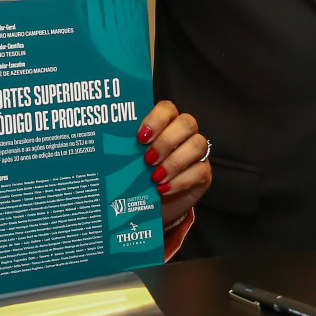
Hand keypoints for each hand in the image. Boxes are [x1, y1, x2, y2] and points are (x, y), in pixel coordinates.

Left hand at [137, 101, 211, 227]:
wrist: (149, 206)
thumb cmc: (138, 179)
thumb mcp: (130, 163)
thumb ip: (128, 151)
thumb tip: (112, 147)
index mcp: (165, 125)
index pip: (167, 109)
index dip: (156, 119)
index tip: (141, 137)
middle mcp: (184, 134)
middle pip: (187, 123)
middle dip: (166, 141)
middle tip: (148, 159)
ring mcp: (197, 153)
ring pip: (198, 144)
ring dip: (175, 161)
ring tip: (155, 177)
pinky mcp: (204, 173)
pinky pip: (200, 170)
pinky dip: (181, 181)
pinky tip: (164, 189)